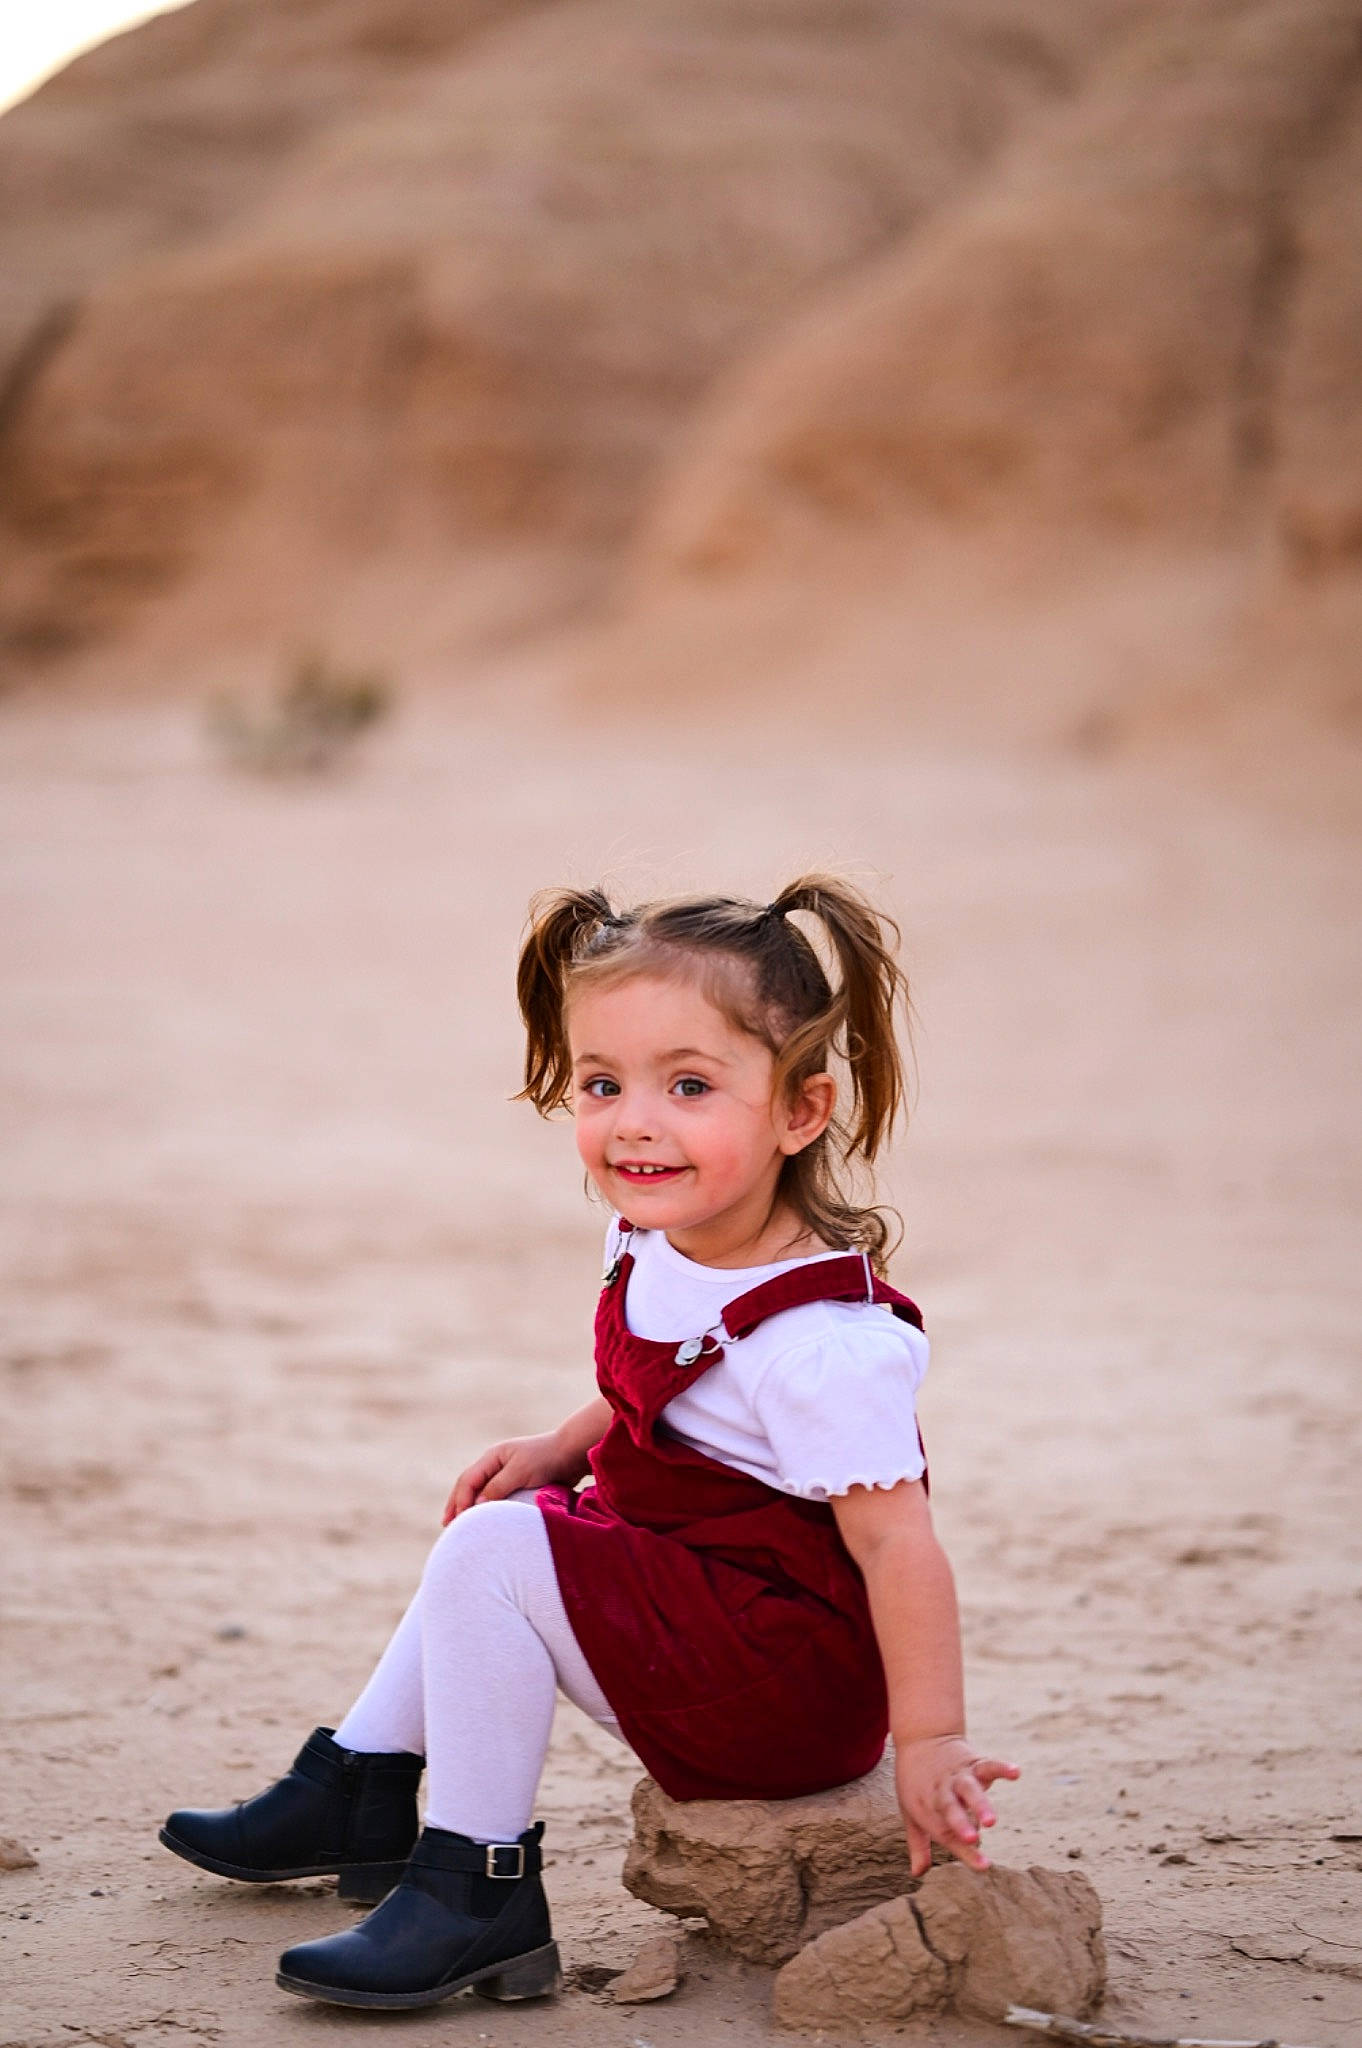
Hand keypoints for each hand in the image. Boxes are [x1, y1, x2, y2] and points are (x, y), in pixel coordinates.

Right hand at [442, 1432, 578, 1524]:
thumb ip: (498, 1487)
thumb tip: (476, 1506)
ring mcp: (505, 1473)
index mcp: (492, 1457)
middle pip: (468, 1485)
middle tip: (447, 1525)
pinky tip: (485, 1521)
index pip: (468, 1480)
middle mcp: (495, 1464)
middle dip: (456, 1504)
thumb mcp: (520, 1472)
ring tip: (460, 1526)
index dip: (460, 1501)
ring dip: (468, 1507)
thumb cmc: (547, 1459)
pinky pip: (495, 1497)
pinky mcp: (517, 1482)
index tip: (458, 1521)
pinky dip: (485, 1508)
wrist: (572, 1453)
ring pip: (479, 1491)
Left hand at [894, 1735, 1019, 1876]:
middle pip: (951, 1809)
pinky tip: (1016, 1773)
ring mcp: (958, 1776)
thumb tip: (917, 1874)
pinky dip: (1001, 1767)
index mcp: (928, 1809)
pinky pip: (987, 1764)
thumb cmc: (916, 1782)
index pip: (947, 1834)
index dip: (966, 1852)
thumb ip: (918, 1844)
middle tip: (974, 1839)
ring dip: (979, 1803)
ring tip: (992, 1819)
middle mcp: (942, 1793)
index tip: (985, 1867)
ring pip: (969, 1789)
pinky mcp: (972, 1762)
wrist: (920, 1737)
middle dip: (962, 1824)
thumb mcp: (911, 1812)